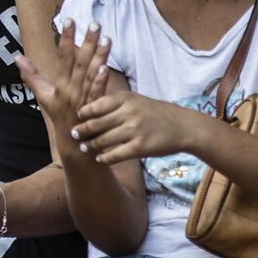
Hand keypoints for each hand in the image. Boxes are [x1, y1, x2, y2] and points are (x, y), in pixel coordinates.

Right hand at [15, 20, 110, 158]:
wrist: (73, 146)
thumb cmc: (60, 118)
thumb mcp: (43, 96)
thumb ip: (31, 75)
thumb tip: (17, 57)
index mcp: (58, 84)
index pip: (62, 56)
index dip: (65, 38)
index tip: (68, 19)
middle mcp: (68, 90)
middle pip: (78, 61)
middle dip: (85, 41)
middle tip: (93, 22)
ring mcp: (81, 100)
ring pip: (90, 74)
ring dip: (98, 56)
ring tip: (106, 38)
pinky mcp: (93, 110)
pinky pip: (96, 93)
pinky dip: (99, 81)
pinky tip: (105, 67)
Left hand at [70, 91, 203, 163]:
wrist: (184, 127)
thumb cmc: (156, 113)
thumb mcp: (136, 100)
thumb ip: (114, 103)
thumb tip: (87, 107)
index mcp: (125, 99)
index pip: (95, 106)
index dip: (82, 114)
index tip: (76, 118)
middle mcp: (128, 113)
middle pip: (95, 124)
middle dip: (81, 131)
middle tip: (73, 134)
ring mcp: (134, 130)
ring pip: (102, 141)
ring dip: (90, 146)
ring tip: (84, 148)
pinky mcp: (140, 147)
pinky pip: (115, 155)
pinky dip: (104, 158)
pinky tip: (100, 159)